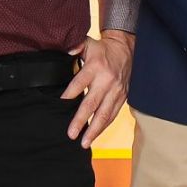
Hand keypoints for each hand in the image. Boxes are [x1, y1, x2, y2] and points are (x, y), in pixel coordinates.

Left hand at [64, 30, 133, 146]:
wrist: (127, 49)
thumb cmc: (103, 49)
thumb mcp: (88, 43)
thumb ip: (75, 47)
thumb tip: (66, 51)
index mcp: (95, 67)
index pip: (79, 83)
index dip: (69, 94)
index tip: (60, 105)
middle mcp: (106, 81)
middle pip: (92, 104)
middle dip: (81, 120)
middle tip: (71, 134)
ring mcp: (116, 91)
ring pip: (104, 114)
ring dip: (94, 130)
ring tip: (84, 142)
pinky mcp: (122, 97)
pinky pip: (113, 114)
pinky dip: (104, 126)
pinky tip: (96, 135)